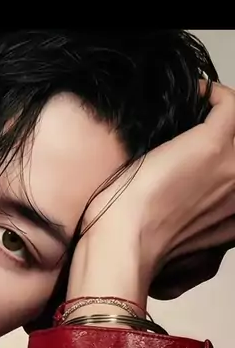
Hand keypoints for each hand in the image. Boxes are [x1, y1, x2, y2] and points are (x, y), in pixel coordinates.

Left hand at [72, 81, 234, 299]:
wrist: (124, 246)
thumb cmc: (136, 249)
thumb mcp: (174, 253)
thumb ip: (188, 235)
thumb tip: (176, 219)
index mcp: (234, 226)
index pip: (234, 182)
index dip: (222, 159)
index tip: (200, 147)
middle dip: (221, 135)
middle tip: (195, 126)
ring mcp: (234, 169)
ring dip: (218, 113)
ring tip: (194, 109)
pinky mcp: (215, 144)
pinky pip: (229, 104)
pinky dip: (212, 94)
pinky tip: (192, 95)